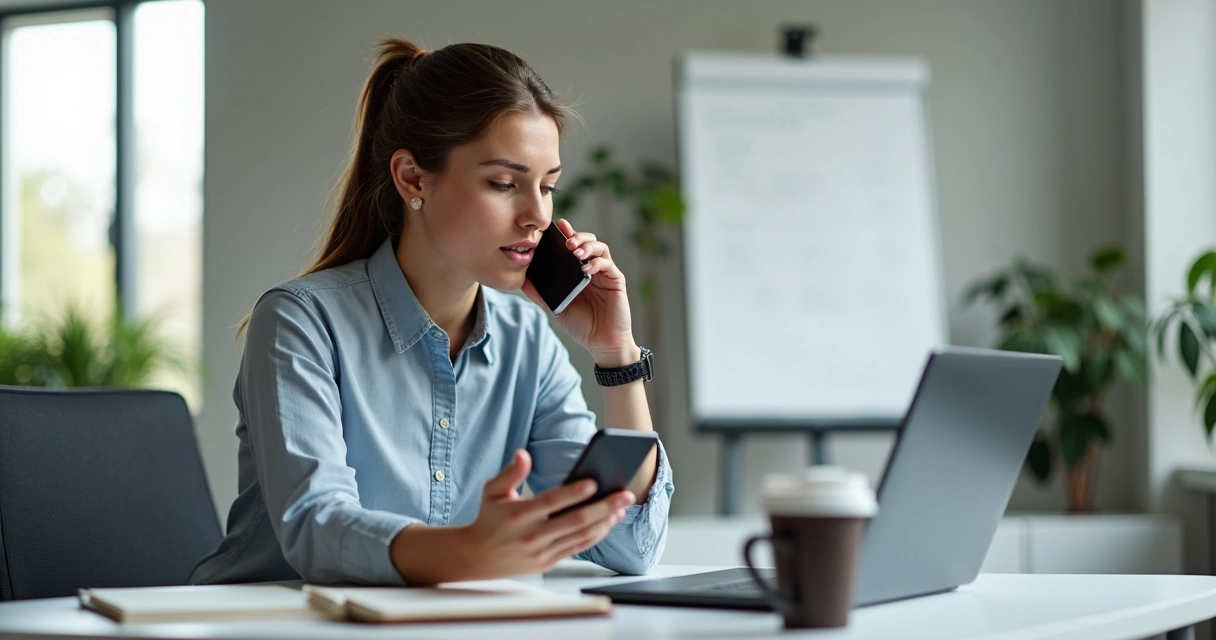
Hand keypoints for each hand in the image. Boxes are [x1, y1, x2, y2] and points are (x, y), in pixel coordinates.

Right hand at [456, 449, 634, 579]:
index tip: (594, 482)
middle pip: (576, 520)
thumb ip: (510, 472)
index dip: (574, 492)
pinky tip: (607, 524)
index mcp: (520, 514)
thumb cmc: (488, 518)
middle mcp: (533, 534)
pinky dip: (595, 536)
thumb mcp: (491, 490)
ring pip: (581, 536)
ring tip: (621, 509)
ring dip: (605, 523)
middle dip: (605, 507)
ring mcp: (542, 551)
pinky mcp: (548, 562)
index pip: (552, 501)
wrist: (477, 556)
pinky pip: (577, 548)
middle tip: (625, 495)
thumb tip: (523, 454)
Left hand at [521, 219, 639, 366]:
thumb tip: (521, 281)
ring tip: (574, 250)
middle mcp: (592, 268)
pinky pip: (607, 264)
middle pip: (588, 241)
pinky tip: (585, 268)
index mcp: (578, 271)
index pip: (573, 247)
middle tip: (566, 241)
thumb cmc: (581, 325)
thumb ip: (540, 294)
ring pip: (600, 248)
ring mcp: (605, 273)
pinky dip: (596, 262)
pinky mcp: (616, 280)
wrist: (602, 343)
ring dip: (587, 246)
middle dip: (577, 236)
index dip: (567, 234)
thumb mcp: (556, 308)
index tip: (557, 226)